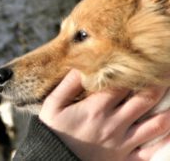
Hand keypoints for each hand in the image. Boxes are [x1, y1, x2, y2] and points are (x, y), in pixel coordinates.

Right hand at [39, 69, 169, 160]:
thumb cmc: (53, 131)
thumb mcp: (53, 105)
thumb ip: (68, 84)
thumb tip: (82, 66)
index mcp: (96, 108)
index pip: (123, 84)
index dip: (135, 70)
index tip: (142, 60)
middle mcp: (114, 124)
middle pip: (145, 99)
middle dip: (159, 84)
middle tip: (166, 72)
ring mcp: (123, 143)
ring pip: (156, 124)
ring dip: (169, 109)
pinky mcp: (125, 160)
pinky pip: (153, 152)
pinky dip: (166, 141)